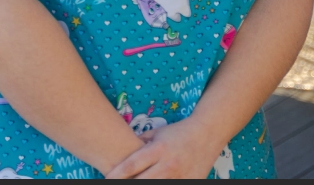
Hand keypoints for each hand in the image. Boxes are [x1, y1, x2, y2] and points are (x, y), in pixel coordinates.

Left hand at [104, 118, 222, 178]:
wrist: (207, 134)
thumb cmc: (178, 132)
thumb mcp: (157, 133)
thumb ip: (139, 142)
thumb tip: (120, 150)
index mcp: (158, 149)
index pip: (132, 165)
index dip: (117, 174)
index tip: (106, 177)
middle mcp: (168, 164)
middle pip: (141, 181)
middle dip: (127, 183)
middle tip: (116, 183)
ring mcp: (179, 176)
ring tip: (134, 182)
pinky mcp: (189, 182)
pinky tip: (156, 182)